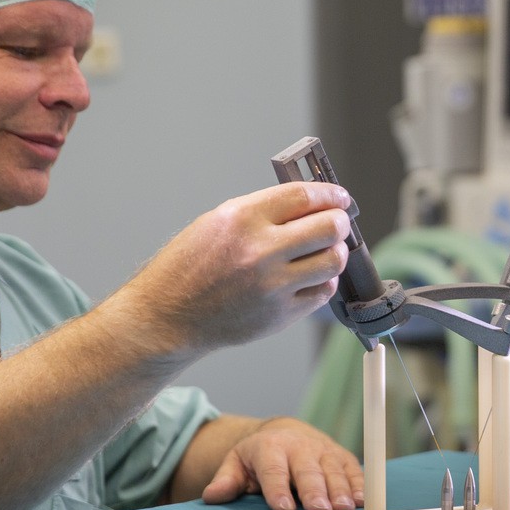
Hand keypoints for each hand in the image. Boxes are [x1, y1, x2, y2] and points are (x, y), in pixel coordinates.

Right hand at [132, 182, 351, 355]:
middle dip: (340, 222)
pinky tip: (309, 276)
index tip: (340, 197)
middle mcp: (260, 251)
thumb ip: (262, 211)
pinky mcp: (280, 314)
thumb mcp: (217, 222)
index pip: (304, 196)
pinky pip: (322, 292)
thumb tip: (307, 204)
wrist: (168, 315)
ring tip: (326, 251)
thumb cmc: (188, 268)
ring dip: (336, 252)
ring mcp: (272, 285)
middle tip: (337, 224)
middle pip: (329, 227)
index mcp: (242, 219)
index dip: (331, 194)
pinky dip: (322, 281)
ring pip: (333, 261)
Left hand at [201, 417, 363, 509]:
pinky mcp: (341, 456)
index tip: (284, 508)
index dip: (278, 488)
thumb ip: (226, 480)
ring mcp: (323, 450)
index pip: (273, 470)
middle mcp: (299, 447)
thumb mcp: (236, 464)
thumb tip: (211, 496)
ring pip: (333, 471)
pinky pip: (353, 470)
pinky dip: (358, 485)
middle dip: (314, 490)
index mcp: (269, 448)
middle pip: (307, 471)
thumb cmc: (259, 456)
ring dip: (339, 490)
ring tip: (343, 509)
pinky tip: (361, 501)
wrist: (284, 433)